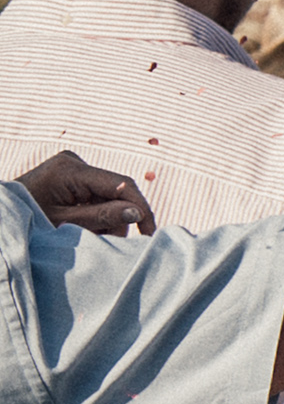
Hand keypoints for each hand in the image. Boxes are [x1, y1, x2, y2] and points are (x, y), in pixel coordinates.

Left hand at [16, 150, 152, 236]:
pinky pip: (95, 193)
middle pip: (114, 191)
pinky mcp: (69, 174)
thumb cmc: (27, 222)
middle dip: (117, 217)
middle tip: (107, 242)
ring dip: (106, 217)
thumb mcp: (65, 223)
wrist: (1, 218)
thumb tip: (137, 212)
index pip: (121, 184)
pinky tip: (85, 226)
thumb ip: (102, 216)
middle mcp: (73, 162)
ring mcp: (71, 166)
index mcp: (69, 170)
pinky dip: (95, 212)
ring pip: (107, 194)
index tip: (149, 233)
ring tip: (91, 235)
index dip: (140, 207)